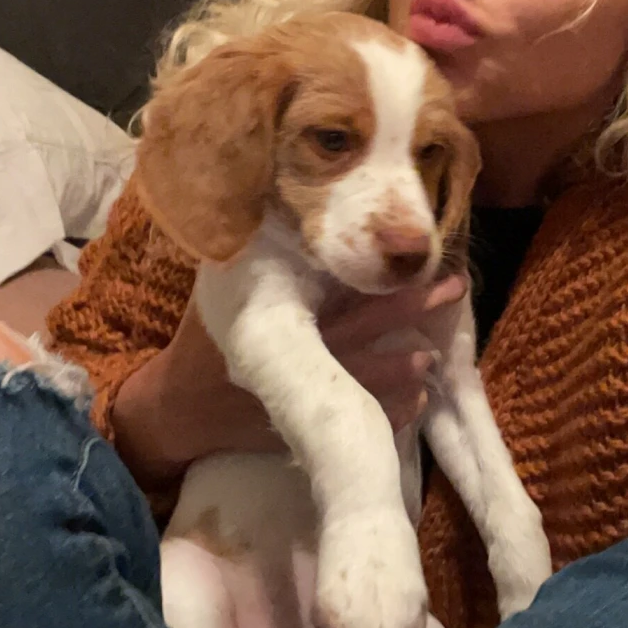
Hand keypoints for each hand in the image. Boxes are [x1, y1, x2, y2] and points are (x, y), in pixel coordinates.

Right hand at [112, 274, 469, 477]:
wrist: (176, 409)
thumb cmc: (207, 338)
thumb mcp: (223, 290)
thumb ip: (257, 257)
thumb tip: (289, 202)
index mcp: (275, 310)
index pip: (335, 290)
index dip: (380, 278)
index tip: (421, 259)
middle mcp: (290, 351)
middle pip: (359, 330)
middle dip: (408, 310)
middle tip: (451, 289)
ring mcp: (295, 393)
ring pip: (361, 382)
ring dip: (401, 370)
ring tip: (432, 358)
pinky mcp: (299, 426)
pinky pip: (352, 421)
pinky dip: (387, 415)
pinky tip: (415, 402)